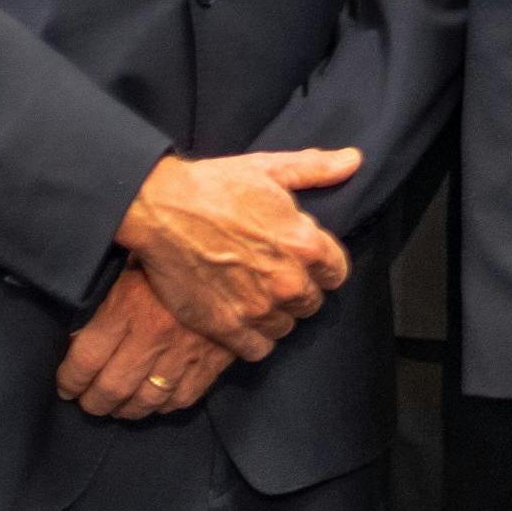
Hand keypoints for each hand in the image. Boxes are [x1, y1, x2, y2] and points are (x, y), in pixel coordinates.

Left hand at [56, 266, 231, 417]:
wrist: (241, 252)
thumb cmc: (177, 248)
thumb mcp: (130, 261)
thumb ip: (104, 296)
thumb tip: (77, 333)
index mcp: (129, 306)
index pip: (85, 359)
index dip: (70, 379)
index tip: (66, 386)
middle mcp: (155, 335)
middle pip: (112, 387)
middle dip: (93, 402)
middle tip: (87, 403)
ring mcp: (186, 351)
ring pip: (147, 400)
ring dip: (126, 410)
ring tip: (117, 408)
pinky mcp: (214, 359)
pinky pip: (183, 398)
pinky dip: (164, 407)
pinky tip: (154, 403)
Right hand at [116, 148, 357, 360]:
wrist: (157, 208)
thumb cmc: (213, 186)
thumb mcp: (268, 169)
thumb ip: (315, 169)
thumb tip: (353, 161)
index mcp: (305, 245)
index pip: (337, 273)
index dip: (322, 267)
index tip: (304, 261)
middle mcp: (288, 281)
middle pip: (312, 303)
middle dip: (298, 290)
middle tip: (274, 277)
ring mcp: (257, 308)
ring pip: (286, 327)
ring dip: (275, 315)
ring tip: (255, 298)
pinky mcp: (227, 327)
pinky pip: (258, 349)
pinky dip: (253, 339)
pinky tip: (242, 321)